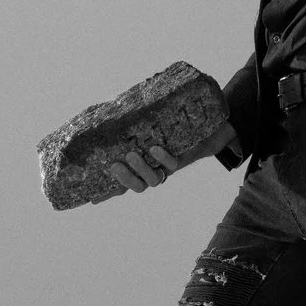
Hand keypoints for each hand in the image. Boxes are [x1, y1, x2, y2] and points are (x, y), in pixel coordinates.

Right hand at [100, 120, 235, 198]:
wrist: (214, 126)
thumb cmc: (177, 124)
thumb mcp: (155, 124)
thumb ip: (138, 120)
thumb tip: (113, 106)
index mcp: (144, 164)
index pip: (123, 182)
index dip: (108, 192)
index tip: (92, 198)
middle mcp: (155, 169)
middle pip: (137, 186)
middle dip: (125, 179)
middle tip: (114, 165)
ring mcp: (169, 166)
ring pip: (153, 181)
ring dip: (141, 170)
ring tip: (133, 154)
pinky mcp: (184, 158)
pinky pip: (172, 164)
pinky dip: (163, 158)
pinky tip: (156, 148)